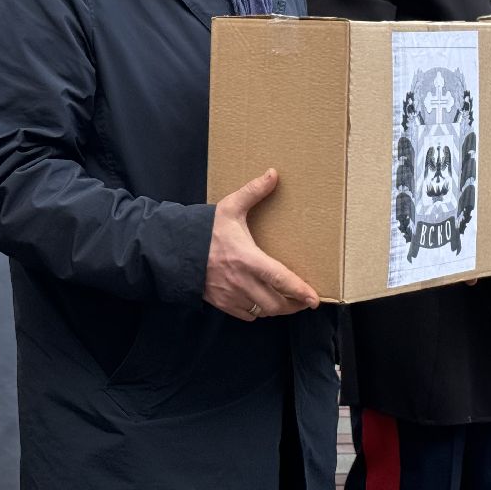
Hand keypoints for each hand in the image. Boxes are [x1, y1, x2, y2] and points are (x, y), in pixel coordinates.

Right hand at [203, 169, 319, 321]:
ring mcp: (231, 295)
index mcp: (247, 259)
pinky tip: (261, 301)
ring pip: (262, 311)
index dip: (300, 291)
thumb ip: (253, 191)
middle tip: (304, 301)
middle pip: (276, 303)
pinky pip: (246, 315)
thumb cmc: (205, 229)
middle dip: (293, 305)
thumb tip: (273, 174)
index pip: (280, 279)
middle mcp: (241, 281)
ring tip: (287, 302)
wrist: (176, 249)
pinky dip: (257, 311)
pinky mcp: (221, 303)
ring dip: (276, 309)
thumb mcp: (230, 207)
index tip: (314, 299)